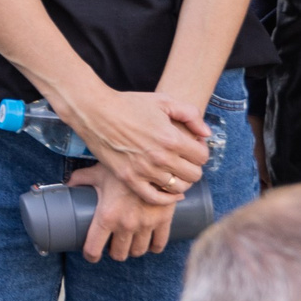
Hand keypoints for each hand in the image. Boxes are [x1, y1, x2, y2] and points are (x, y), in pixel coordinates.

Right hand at [63, 87, 209, 206]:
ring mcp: (144, 170)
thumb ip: (191, 114)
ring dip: (181, 182)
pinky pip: (155, 198)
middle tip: (185, 160)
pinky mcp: (129, 178)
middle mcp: (160, 157)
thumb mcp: (163, 101)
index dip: (201, 151)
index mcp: (171, 138)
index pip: (202, 157)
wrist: (95, 112)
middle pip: (194, 175)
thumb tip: (206, 134)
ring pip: (178, 188)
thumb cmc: (128, 104)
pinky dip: (166, 199)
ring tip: (175, 173)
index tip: (192, 147)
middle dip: (193, 167)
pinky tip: (170, 192)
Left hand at [69, 165, 178, 262]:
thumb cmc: (122, 166)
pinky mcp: (163, 221)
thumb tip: (66, 184)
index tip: (91, 254)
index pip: (94, 248)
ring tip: (129, 244)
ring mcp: (146, 225)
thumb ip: (80, 179)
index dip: (91, 254)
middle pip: (119, 254)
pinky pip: (159, 244)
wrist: (153, 160)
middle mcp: (126, 225)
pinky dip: (153, 247)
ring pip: (138, 251)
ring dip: (132, 250)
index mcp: (106, 216)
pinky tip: (149, 243)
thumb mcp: (97, 172)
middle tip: (112, 245)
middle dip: (114, 252)